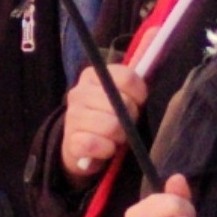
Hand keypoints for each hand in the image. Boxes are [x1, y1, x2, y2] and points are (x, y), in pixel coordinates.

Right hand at [60, 64, 147, 179]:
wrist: (84, 147)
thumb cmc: (110, 118)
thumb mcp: (121, 96)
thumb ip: (132, 84)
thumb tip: (145, 66)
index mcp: (92, 76)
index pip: (127, 78)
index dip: (139, 94)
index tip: (137, 103)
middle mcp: (78, 93)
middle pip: (122, 102)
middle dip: (130, 118)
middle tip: (125, 125)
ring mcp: (72, 117)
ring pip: (112, 126)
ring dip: (120, 136)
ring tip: (115, 137)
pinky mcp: (71, 141)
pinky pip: (97, 145)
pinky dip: (107, 150)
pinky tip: (106, 149)